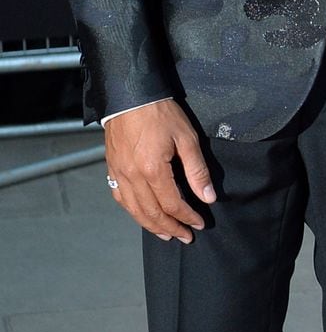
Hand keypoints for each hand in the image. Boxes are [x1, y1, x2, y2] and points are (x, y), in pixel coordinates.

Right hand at [104, 100, 216, 243]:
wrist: (130, 94)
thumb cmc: (160, 112)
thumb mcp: (186, 137)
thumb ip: (197, 170)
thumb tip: (207, 196)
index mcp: (153, 170)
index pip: (172, 204)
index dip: (187, 217)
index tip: (199, 223)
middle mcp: (133, 177)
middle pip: (152, 213)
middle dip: (170, 228)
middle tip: (185, 237)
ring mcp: (119, 174)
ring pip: (134, 210)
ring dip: (151, 225)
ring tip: (166, 233)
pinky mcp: (112, 167)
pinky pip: (120, 197)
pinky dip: (132, 210)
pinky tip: (141, 213)